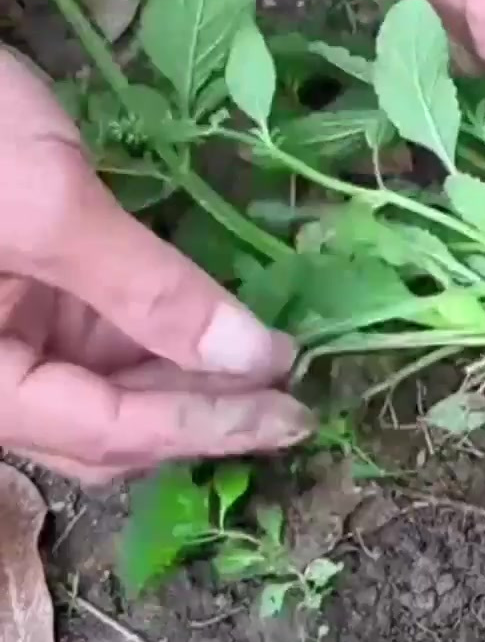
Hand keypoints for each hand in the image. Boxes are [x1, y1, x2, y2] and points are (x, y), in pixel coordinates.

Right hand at [0, 51, 310, 484]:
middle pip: (105, 425)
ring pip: (105, 382)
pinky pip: (93, 332)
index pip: (106, 433)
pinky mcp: (17, 288)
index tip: (294, 413)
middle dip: (199, 411)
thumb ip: (151, 292)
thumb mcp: (54, 209)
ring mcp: (3, 331)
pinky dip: (157, 326)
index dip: (206, 424)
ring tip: (270, 354)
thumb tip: (254, 358)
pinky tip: (218, 312)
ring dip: (187, 372)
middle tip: (298, 397)